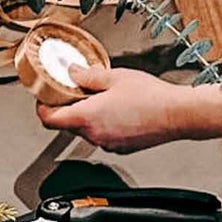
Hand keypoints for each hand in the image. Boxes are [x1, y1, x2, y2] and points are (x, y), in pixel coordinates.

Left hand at [36, 64, 208, 153]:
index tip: (44, 98)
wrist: (178, 114)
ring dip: (87, 115)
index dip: (42, 107)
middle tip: (76, 89)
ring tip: (103, 97)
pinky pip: (104, 136)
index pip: (49, 119)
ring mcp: (108, 144)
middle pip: (67, 124)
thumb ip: (87, 76)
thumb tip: (72, 73)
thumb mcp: (114, 76)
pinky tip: (118, 109)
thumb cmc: (151, 97)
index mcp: (87, 117)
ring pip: (86, 130)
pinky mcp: (122, 148)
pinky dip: (104, 124)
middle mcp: (95, 135)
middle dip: (68, 107)